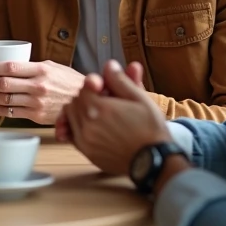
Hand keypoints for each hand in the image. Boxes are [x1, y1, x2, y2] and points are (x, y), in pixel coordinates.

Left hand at [0, 59, 85, 123]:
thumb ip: (32, 66)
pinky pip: (12, 112)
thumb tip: (9, 65)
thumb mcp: (54, 67)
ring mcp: (37, 102)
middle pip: (3, 83)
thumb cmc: (68, 82)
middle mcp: (38, 86)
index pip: (10, 67)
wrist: (86, 101)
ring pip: (5, 99)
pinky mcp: (37, 116)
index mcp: (41, 69)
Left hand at [63, 61, 172, 175]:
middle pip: (75, 101)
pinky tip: (94, 126)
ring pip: (71, 116)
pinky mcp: (87, 153)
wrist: (154, 160)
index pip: (84, 88)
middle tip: (104, 100)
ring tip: (100, 113)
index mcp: (99, 108)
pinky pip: (72, 134)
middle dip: (87, 97)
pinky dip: (78, 127)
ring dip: (81, 111)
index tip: (106, 88)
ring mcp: (85, 140)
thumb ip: (121, 80)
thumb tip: (109, 65)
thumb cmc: (150, 129)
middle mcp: (87, 124)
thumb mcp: (140, 98)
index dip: (95, 85)